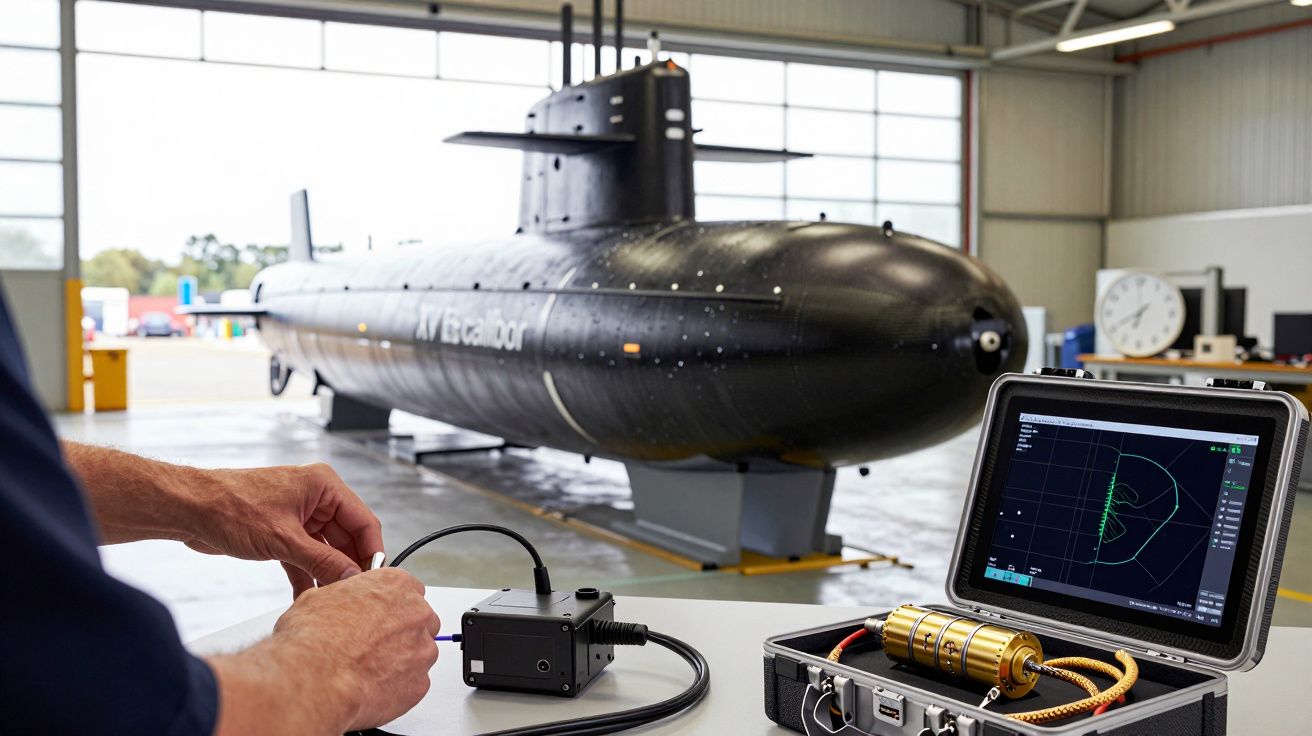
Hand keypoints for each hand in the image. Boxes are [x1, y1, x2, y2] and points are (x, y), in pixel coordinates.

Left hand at [185, 462, 383, 597]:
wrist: (188, 509)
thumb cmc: (231, 507)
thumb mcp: (283, 540)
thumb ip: (322, 561)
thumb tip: (351, 579)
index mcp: (324, 486)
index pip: (363, 521)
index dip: (371, 552)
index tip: (375, 580)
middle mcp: (316, 498)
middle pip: (346, 537)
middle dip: (348, 567)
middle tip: (354, 597)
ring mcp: (299, 515)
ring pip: (325, 550)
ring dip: (326, 575)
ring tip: (332, 602)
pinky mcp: (282, 532)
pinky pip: (304, 557)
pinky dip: (305, 576)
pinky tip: (307, 600)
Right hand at [207, 568, 439, 734]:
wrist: (305, 679)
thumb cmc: (306, 638)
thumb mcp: (320, 596)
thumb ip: (344, 593)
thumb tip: (338, 592)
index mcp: (394, 584)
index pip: (402, 587)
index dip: (384, 603)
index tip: (373, 615)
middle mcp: (415, 613)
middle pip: (415, 618)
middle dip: (395, 630)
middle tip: (365, 645)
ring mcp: (419, 650)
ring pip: (416, 651)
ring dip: (395, 658)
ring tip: (360, 669)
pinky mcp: (417, 684)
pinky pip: (411, 682)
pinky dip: (393, 686)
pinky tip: (366, 687)